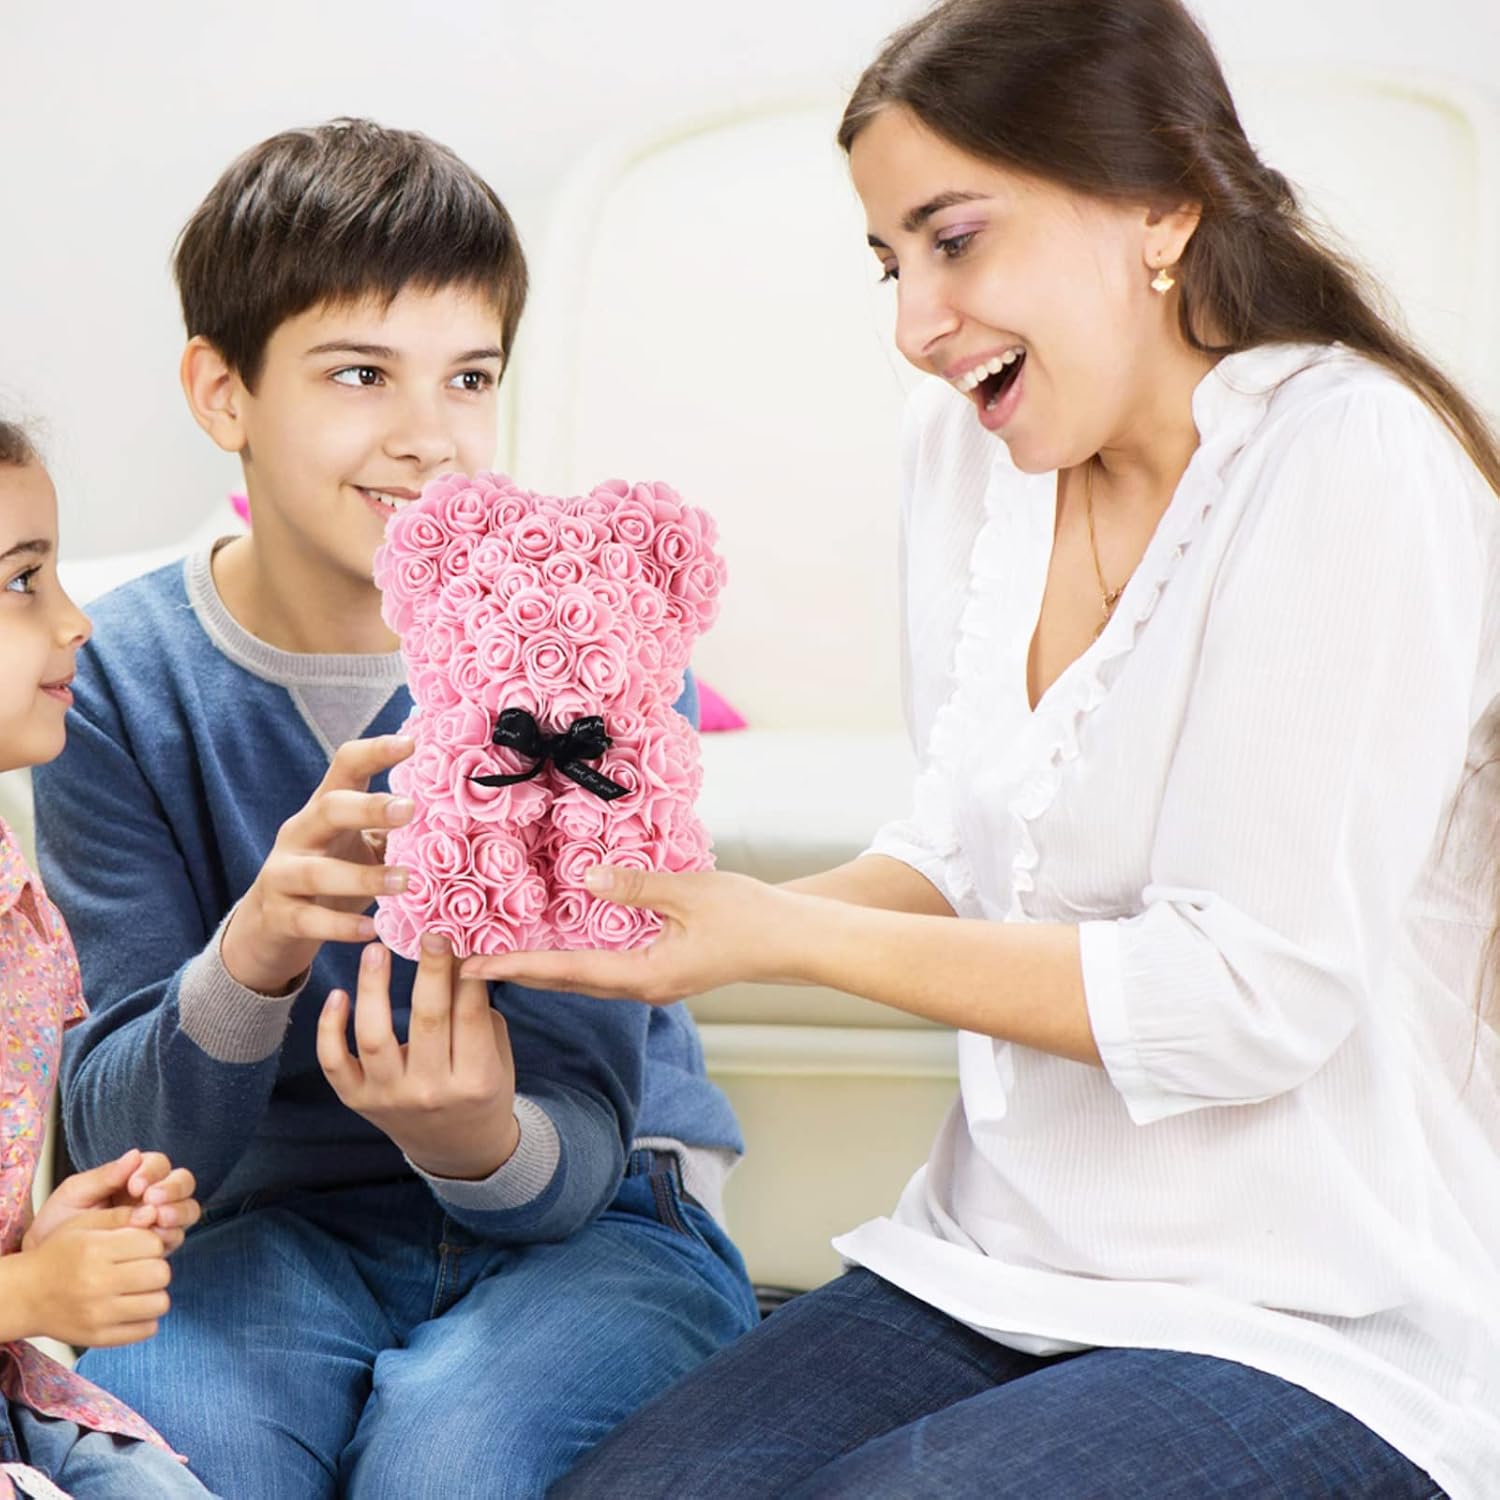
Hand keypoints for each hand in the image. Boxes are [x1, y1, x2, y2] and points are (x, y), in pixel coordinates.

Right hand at [9, 1209, 172, 1347]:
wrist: (25, 1296)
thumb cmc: (59, 1255)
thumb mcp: (83, 1224)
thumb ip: (120, 1216)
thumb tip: (154, 1212)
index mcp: (96, 1250)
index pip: (154, 1244)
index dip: (152, 1242)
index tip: (139, 1246)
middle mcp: (97, 1283)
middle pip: (161, 1274)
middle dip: (156, 1267)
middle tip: (140, 1267)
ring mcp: (98, 1315)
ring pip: (159, 1303)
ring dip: (154, 1294)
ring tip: (137, 1288)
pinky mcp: (99, 1338)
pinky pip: (147, 1329)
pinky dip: (146, 1318)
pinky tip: (130, 1307)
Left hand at [25, 1149, 200, 1255]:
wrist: (49, 1264)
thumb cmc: (58, 1224)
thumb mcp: (74, 1194)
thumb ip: (104, 1176)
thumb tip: (134, 1155)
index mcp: (134, 1177)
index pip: (158, 1164)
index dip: (153, 1171)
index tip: (135, 1184)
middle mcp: (153, 1196)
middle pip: (183, 1181)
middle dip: (173, 1188)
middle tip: (153, 1199)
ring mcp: (159, 1221)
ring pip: (189, 1207)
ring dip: (179, 1210)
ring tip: (159, 1219)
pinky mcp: (158, 1247)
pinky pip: (177, 1236)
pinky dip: (172, 1235)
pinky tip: (156, 1239)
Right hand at [220, 734, 415, 994]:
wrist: (270, 926)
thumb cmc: (331, 874)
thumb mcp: (360, 845)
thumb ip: (392, 830)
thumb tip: (454, 814)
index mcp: (325, 808)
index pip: (345, 766)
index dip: (375, 751)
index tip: (411, 743)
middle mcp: (301, 833)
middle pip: (329, 808)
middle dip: (368, 808)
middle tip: (410, 810)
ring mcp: (283, 874)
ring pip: (317, 871)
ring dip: (363, 877)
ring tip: (405, 882)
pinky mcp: (279, 915)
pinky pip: (310, 920)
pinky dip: (341, 926)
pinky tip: (372, 930)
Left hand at [317, 934, 519, 1181]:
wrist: (457, 1147)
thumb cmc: (482, 1090)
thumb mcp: (495, 1053)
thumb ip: (476, 1011)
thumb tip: (460, 953)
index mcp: (475, 1080)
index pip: (470, 1015)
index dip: (467, 973)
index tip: (460, 937)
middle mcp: (431, 1091)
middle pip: (428, 1019)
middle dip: (429, 971)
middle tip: (428, 933)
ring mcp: (389, 1098)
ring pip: (375, 1037)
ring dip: (374, 989)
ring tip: (376, 950)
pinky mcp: (358, 1101)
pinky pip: (335, 1063)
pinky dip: (329, 1029)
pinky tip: (338, 995)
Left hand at [458, 867, 812, 1002]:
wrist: (793, 939)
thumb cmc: (748, 915)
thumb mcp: (690, 892)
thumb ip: (637, 886)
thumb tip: (588, 879)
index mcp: (644, 975)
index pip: (567, 971)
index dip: (518, 966)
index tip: (472, 966)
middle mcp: (641, 986)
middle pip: (566, 982)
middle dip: (518, 973)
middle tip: (467, 963)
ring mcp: (652, 981)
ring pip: (584, 977)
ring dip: (542, 967)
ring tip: (501, 955)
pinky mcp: (662, 969)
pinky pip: (604, 966)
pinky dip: (572, 958)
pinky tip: (558, 943)